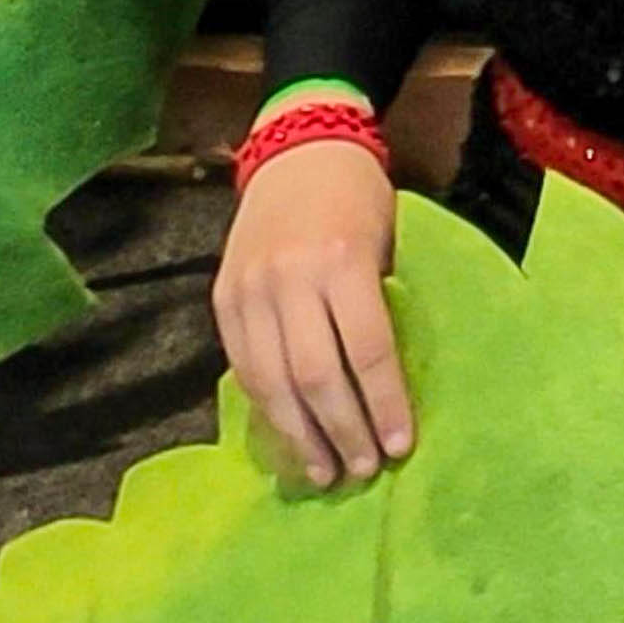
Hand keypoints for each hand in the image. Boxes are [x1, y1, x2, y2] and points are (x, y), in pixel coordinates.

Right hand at [213, 130, 417, 489]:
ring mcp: (249, 289)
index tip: (400, 446)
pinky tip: (289, 436)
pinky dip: (268, 408)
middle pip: (316, 375)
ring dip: (301, 436)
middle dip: (343, 431)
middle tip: (364, 470)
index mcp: (342, 259)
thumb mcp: (385, 241)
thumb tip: (385, 390)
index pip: (367, 348)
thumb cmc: (357, 197)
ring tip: (325, 473)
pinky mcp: (223, 299)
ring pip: (272, 382)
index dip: (384, 403)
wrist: (297, 149)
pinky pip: (244, 368)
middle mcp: (290, 277)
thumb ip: (378, 306)